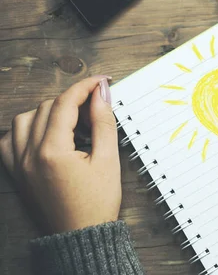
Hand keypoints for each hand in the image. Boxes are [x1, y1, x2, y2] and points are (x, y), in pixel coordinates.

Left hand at [0, 76, 120, 234]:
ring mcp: (19, 164)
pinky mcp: (16, 172)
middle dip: (72, 99)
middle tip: (96, 105)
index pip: (65, 104)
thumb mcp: (108, 160)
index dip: (85, 86)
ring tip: (72, 121)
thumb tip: (102, 94)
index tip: (102, 81)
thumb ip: (103, 123)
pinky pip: (10, 139)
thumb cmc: (97, 202)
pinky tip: (45, 133)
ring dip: (48, 111)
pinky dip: (25, 129)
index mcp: (53, 151)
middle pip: (46, 107)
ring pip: (25, 118)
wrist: (81, 235)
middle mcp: (30, 155)